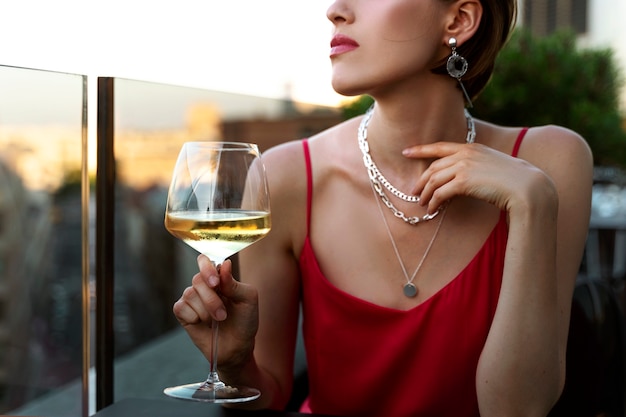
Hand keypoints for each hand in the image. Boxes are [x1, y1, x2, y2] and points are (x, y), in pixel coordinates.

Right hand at [173, 255, 258, 370]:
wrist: (237, 347)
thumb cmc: (245, 321)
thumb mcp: (248, 300)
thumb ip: (234, 283)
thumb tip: (224, 264)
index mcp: (219, 277)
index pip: (205, 261)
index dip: (206, 268)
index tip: (215, 282)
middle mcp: (203, 285)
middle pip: (198, 280)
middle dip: (212, 300)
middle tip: (223, 315)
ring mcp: (192, 298)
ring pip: (190, 294)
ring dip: (206, 311)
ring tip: (217, 321)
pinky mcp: (183, 313)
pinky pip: (180, 308)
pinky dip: (194, 318)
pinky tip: (202, 324)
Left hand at [403, 142, 556, 215]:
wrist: (526, 187)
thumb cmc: (513, 179)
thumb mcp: (492, 165)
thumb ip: (475, 165)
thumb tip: (461, 177)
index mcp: (472, 147)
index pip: (440, 147)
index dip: (421, 149)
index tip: (406, 152)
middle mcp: (465, 154)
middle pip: (434, 167)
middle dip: (422, 180)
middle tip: (415, 192)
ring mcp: (464, 167)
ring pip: (434, 180)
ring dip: (426, 194)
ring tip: (423, 204)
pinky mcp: (463, 182)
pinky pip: (440, 193)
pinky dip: (434, 202)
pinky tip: (433, 210)